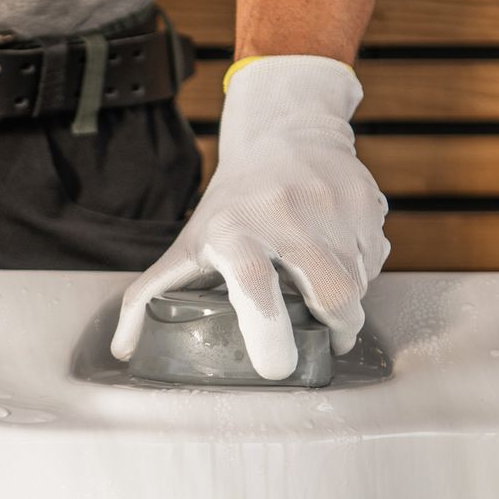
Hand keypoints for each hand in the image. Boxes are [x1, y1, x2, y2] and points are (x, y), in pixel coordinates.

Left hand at [110, 55, 388, 378]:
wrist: (286, 130)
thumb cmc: (231, 203)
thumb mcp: (187, 243)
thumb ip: (150, 296)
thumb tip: (123, 349)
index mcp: (235, 231)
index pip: (254, 282)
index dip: (266, 328)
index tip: (276, 368)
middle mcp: (287, 218)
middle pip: (331, 292)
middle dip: (338, 329)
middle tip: (328, 341)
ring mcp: (332, 209)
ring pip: (359, 282)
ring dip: (348, 302)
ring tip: (324, 291)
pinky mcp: (366, 204)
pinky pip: (375, 260)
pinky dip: (362, 272)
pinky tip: (338, 257)